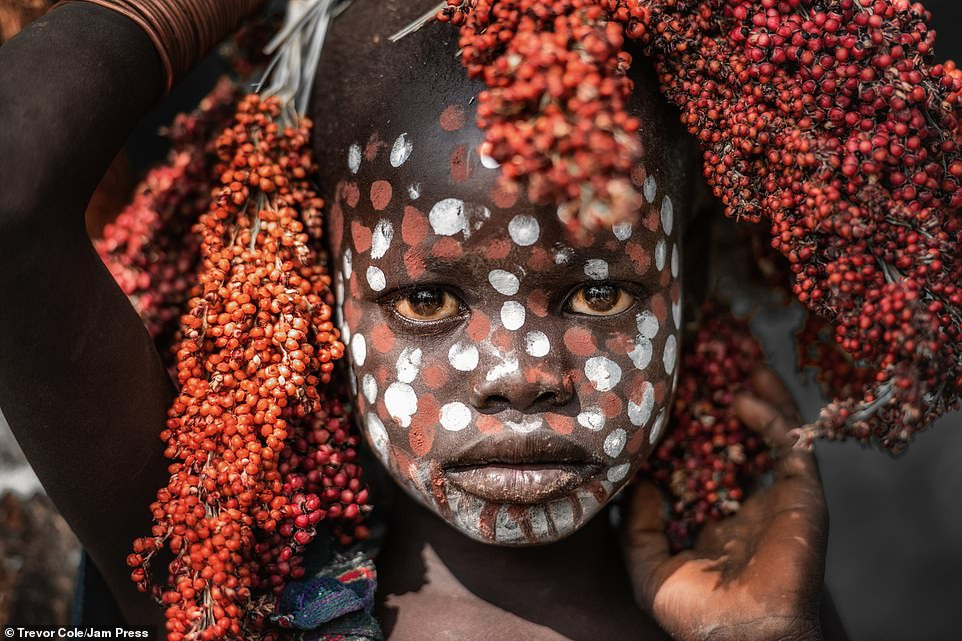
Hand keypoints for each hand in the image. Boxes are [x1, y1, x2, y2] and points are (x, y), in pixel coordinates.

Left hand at [624, 367, 826, 640]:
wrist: (739, 636)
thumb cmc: (693, 613)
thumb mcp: (649, 566)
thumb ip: (641, 525)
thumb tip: (640, 483)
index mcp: (718, 516)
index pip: (709, 457)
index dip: (698, 426)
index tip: (680, 392)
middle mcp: (751, 501)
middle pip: (746, 436)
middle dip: (734, 398)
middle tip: (716, 361)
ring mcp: (779, 497)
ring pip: (777, 433)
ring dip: (763, 395)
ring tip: (741, 360)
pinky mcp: (803, 496)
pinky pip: (792, 447)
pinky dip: (772, 419)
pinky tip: (744, 399)